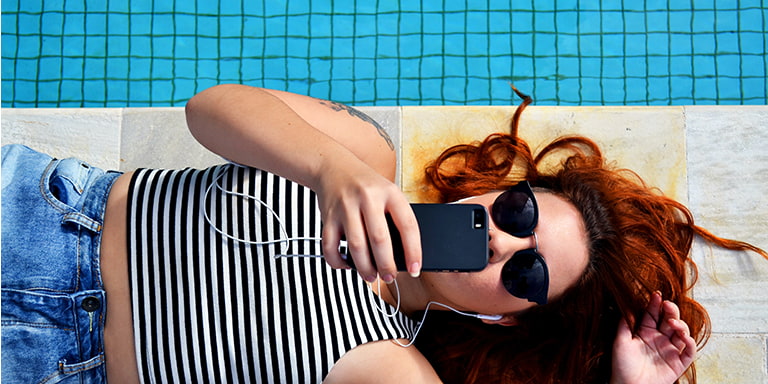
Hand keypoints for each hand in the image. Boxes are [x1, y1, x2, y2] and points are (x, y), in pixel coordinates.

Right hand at [317, 160, 421, 282]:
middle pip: (380, 239)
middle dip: (386, 265)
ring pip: (356, 246)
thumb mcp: (388, 193)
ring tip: (370, 276)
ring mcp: (346, 207)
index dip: (413, 251)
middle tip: (390, 278)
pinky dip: (338, 261)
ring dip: (364, 268)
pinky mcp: (328, 216)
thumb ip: (395, 218)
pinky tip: (346, 264)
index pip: (407, 225)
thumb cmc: (366, 186)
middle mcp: (368, 198)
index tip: (415, 269)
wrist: (333, 166)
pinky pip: (330, 246)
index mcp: (390, 193)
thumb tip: (402, 256)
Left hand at [610, 292, 696, 383]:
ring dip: (680, 325)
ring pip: (682, 333)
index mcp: (645, 332)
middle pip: (669, 320)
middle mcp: (659, 339)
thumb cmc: (622, 366)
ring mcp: (669, 350)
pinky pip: (689, 351)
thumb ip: (625, 323)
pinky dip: (690, 342)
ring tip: (672, 323)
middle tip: (667, 304)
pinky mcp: (678, 363)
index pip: (653, 314)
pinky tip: (684, 336)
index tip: (656, 295)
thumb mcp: (620, 341)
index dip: (656, 304)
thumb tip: (627, 304)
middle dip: (670, 310)